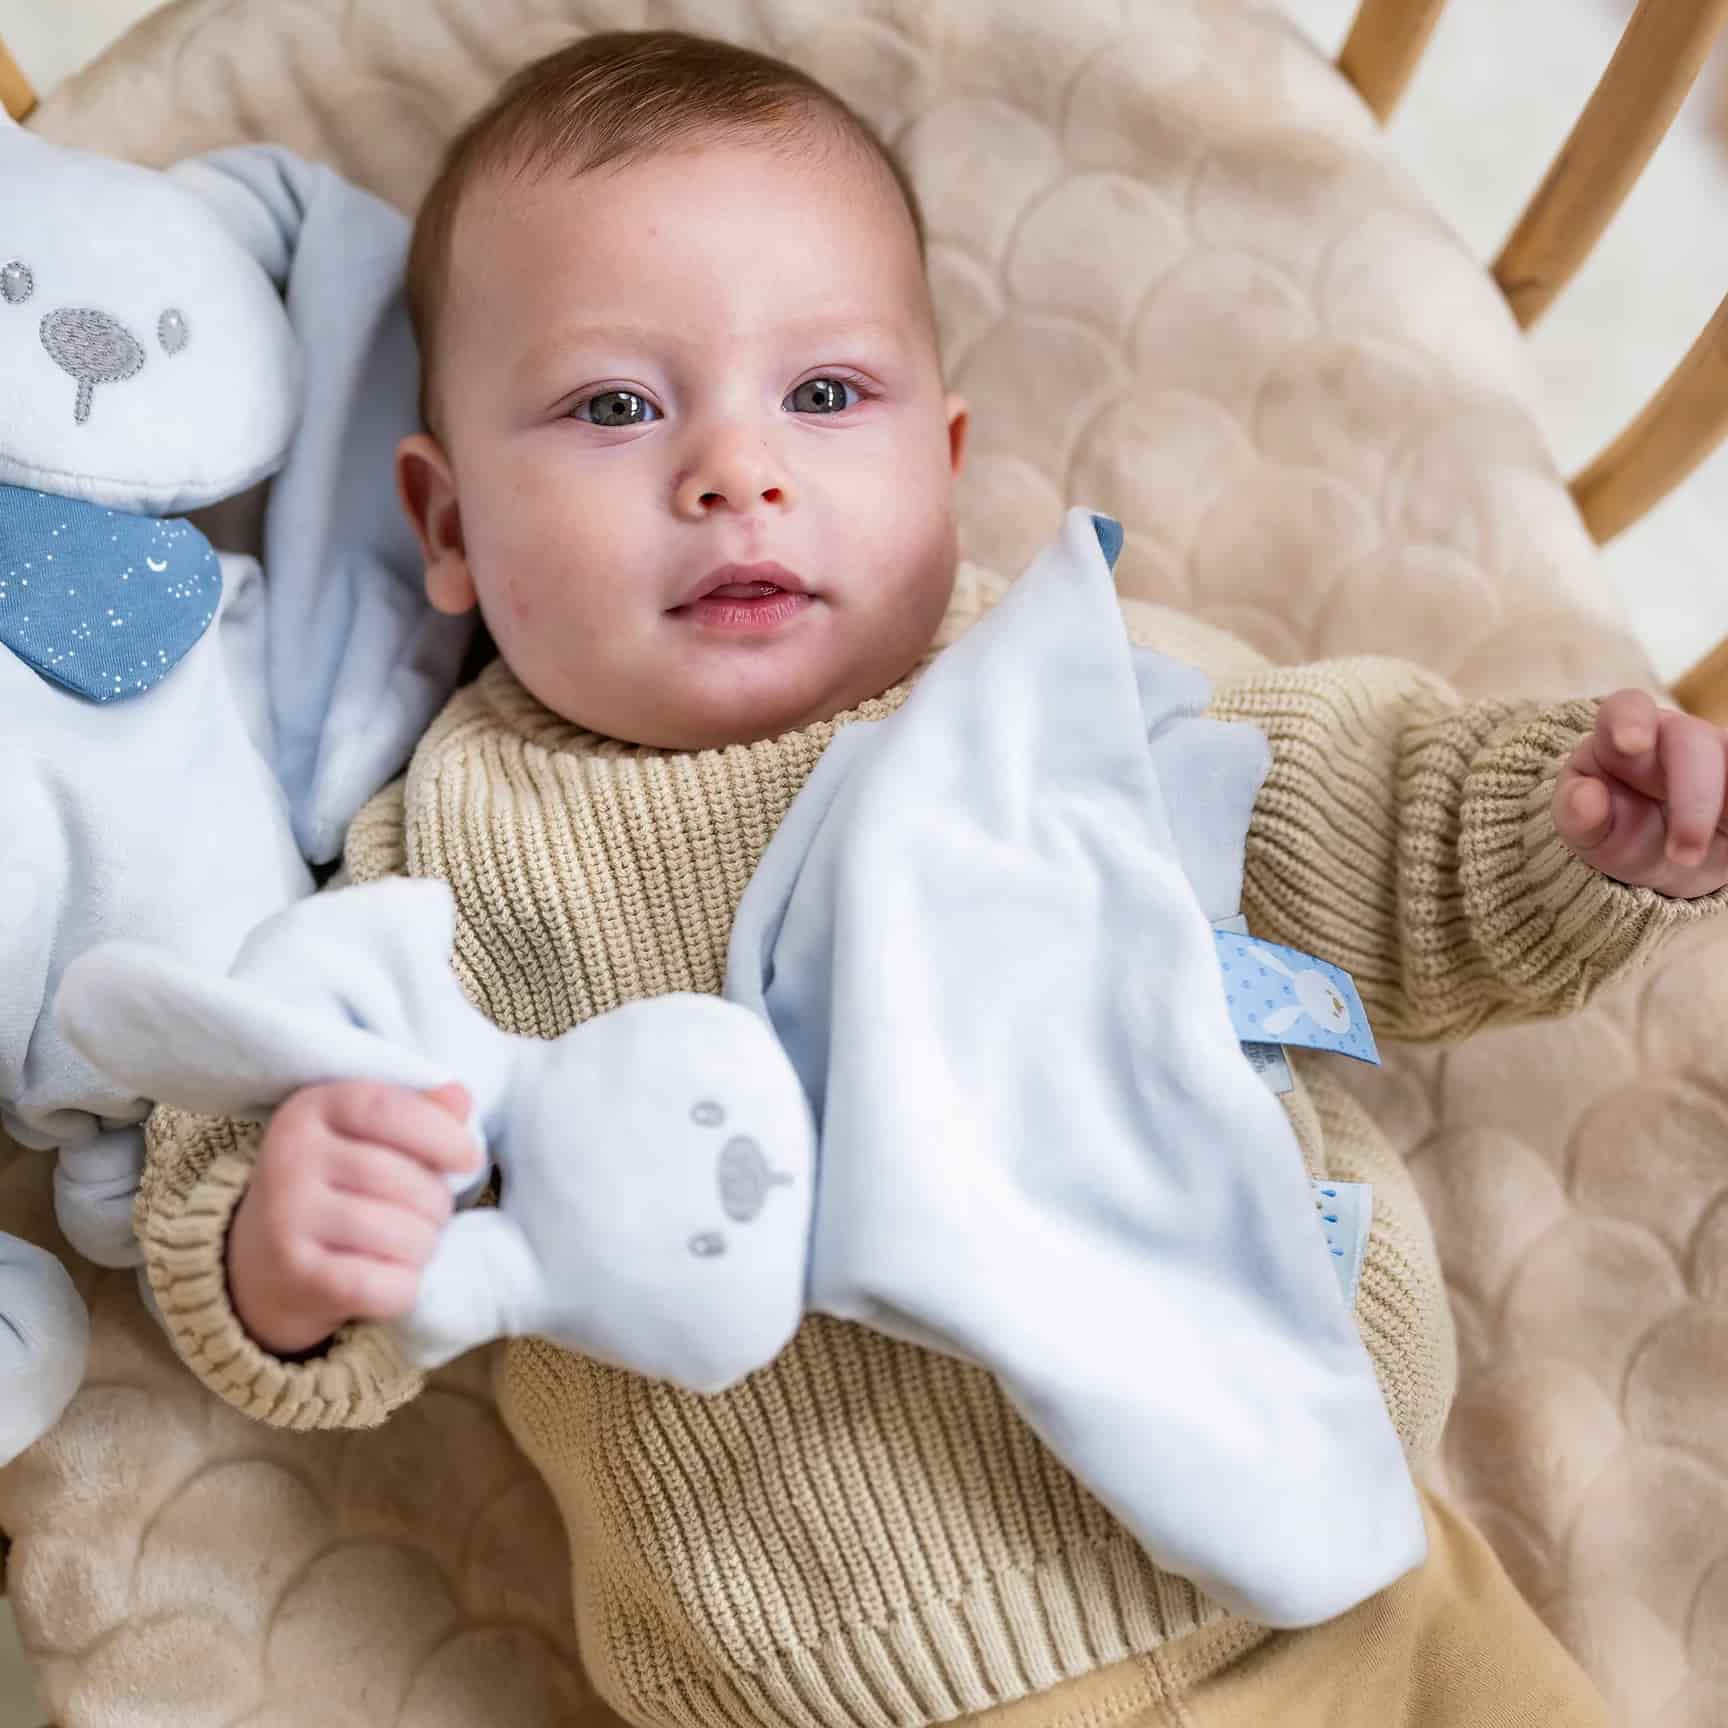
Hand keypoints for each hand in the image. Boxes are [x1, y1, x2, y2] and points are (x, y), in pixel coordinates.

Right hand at [228, 1080, 478, 1356]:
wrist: (262, 1265)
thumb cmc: (336, 1189)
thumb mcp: (365, 1137)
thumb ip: (416, 1114)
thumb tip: (460, 1096)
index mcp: (309, 1110)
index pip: (388, 1110)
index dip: (441, 1134)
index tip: (468, 1159)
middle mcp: (289, 1158)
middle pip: (400, 1178)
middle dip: (437, 1203)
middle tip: (432, 1216)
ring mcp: (285, 1218)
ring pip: (398, 1233)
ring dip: (425, 1246)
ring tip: (413, 1246)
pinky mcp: (294, 1275)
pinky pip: (379, 1284)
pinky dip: (403, 1287)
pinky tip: (396, 1280)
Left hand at [1552, 689, 1727, 897]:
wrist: (1667, 858)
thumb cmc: (1619, 830)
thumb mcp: (1590, 833)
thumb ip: (1577, 815)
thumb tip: (1586, 796)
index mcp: (1620, 736)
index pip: (1626, 708)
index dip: (1630, 719)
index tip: (1631, 744)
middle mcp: (1675, 735)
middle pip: (1693, 743)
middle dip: (1693, 799)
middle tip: (1684, 855)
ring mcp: (1719, 753)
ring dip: (1726, 805)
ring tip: (1702, 856)